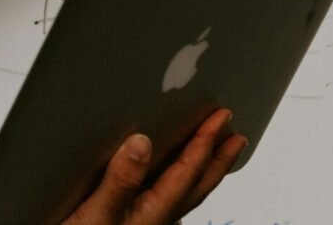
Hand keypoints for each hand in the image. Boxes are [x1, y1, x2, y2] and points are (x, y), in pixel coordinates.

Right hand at [62, 108, 246, 224]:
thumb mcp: (95, 215)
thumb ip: (119, 181)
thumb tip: (141, 143)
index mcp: (151, 215)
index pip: (188, 173)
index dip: (207, 143)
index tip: (222, 117)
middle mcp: (152, 219)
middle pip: (196, 186)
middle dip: (218, 160)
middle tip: (237, 137)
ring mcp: (142, 222)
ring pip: (183, 193)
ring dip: (202, 169)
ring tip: (215, 151)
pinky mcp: (127, 222)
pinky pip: (163, 197)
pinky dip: (176, 179)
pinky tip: (166, 173)